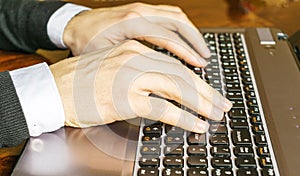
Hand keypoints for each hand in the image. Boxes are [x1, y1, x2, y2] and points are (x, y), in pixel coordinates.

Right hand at [50, 40, 231, 132]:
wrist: (54, 89)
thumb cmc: (83, 82)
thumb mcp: (115, 68)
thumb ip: (140, 75)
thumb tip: (166, 91)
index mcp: (134, 50)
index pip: (173, 64)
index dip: (195, 79)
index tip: (209, 91)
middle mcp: (134, 58)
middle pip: (180, 74)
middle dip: (206, 91)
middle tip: (222, 104)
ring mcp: (130, 77)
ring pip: (177, 88)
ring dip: (200, 103)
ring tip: (215, 115)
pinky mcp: (125, 98)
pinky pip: (163, 108)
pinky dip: (183, 118)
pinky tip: (196, 125)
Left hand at [63, 2, 209, 66]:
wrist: (73, 26)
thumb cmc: (85, 43)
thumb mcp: (105, 58)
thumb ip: (131, 66)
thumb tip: (153, 83)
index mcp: (131, 23)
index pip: (168, 37)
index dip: (186, 52)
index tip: (199, 65)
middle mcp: (139, 11)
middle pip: (178, 22)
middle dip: (196, 42)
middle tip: (206, 59)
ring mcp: (141, 8)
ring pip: (176, 16)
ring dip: (191, 32)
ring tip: (202, 51)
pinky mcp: (141, 11)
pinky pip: (167, 15)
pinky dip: (181, 27)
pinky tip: (185, 40)